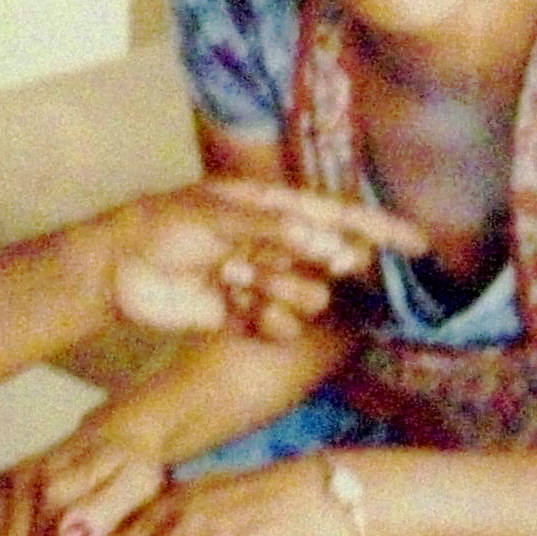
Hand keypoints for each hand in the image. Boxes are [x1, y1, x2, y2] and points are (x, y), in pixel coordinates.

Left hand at [97, 180, 422, 339]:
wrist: (115, 270)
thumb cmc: (161, 226)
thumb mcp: (215, 215)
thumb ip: (272, 227)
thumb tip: (328, 241)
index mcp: (273, 207)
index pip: (339, 217)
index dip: (380, 231)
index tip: (420, 246)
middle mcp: (275, 243)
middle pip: (328, 263)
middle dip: (317, 268)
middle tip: (270, 262)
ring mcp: (263, 280)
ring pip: (308, 299)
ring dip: (279, 292)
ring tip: (235, 279)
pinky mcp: (245, 316)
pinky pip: (280, 328)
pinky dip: (262, 320)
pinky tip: (230, 305)